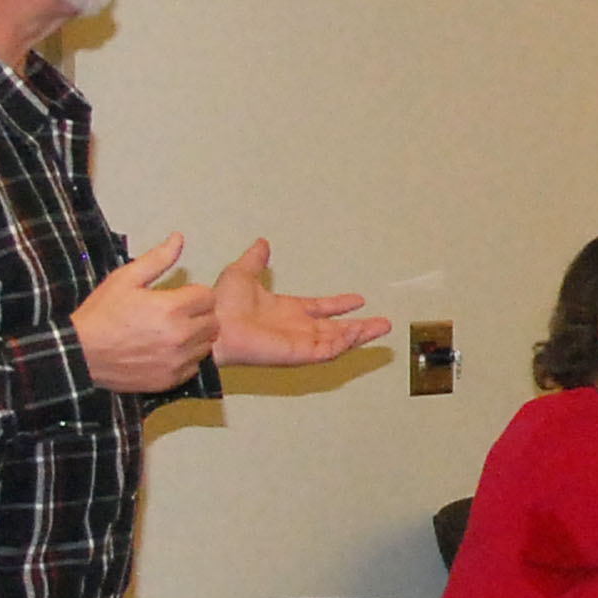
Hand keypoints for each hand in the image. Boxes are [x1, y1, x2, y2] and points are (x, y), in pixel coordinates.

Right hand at [73, 234, 219, 391]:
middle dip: (199, 315)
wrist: (80, 354)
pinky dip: (186, 359)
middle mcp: (180, 336)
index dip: (194, 294)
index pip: (208, 297)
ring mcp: (177, 360)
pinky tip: (166, 351)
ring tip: (171, 332)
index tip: (178, 297)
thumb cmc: (101, 313)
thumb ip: (158, 259)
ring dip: (195, 337)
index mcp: (172, 308)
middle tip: (176, 314)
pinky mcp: (170, 380)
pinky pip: (194, 366)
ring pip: (206, 345)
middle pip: (212, 321)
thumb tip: (179, 238)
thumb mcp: (125, 278)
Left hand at [211, 239, 390, 367]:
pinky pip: (327, 350)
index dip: (339, 304)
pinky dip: (344, 343)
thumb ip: (255, 259)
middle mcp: (295, 328)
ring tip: (380, 328)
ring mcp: (298, 342)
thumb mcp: (242, 272)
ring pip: (337, 341)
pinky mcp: (298, 353)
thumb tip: (261, 243)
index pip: (320, 308)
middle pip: (336, 329)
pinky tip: (357, 333)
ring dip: (359, 335)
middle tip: (383, 323)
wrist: (214, 324)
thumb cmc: (221, 305)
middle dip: (361, 327)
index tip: (358, 300)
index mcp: (286, 311)